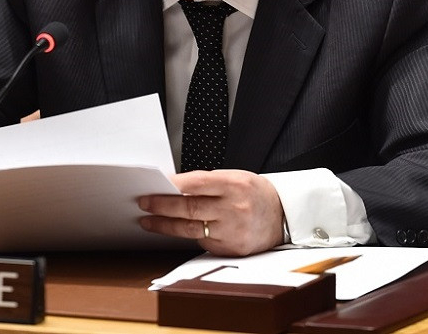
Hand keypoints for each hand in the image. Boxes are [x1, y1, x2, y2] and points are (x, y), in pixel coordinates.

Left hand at [138, 170, 284, 255]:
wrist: (282, 216)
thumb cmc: (254, 193)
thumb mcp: (235, 177)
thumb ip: (207, 182)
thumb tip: (174, 187)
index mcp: (235, 185)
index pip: (198, 183)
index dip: (174, 185)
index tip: (155, 185)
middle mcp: (234, 209)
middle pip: (190, 208)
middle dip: (162, 206)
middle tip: (145, 203)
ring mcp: (232, 231)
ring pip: (191, 229)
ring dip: (166, 225)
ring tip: (149, 221)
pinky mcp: (231, 249)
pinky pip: (202, 241)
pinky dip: (189, 234)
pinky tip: (177, 229)